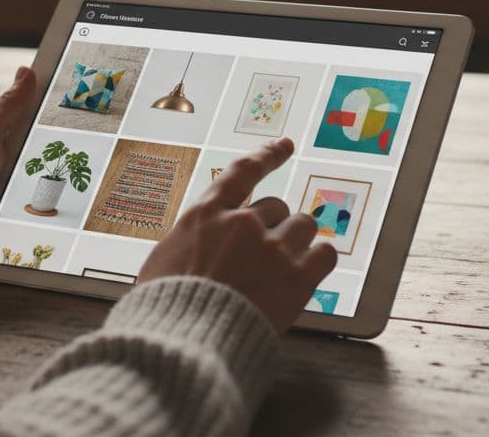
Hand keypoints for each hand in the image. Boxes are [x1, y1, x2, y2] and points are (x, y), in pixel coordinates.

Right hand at [138, 138, 337, 332]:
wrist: (185, 342)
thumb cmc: (165, 309)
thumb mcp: (162, 262)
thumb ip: (189, 243)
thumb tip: (197, 246)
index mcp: (205, 214)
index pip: (243, 171)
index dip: (268, 155)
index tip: (286, 145)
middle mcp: (242, 223)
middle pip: (276, 207)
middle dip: (273, 227)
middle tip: (263, 256)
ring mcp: (272, 248)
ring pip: (304, 225)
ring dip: (297, 243)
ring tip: (284, 268)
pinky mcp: (297, 277)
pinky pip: (325, 254)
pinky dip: (319, 261)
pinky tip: (309, 273)